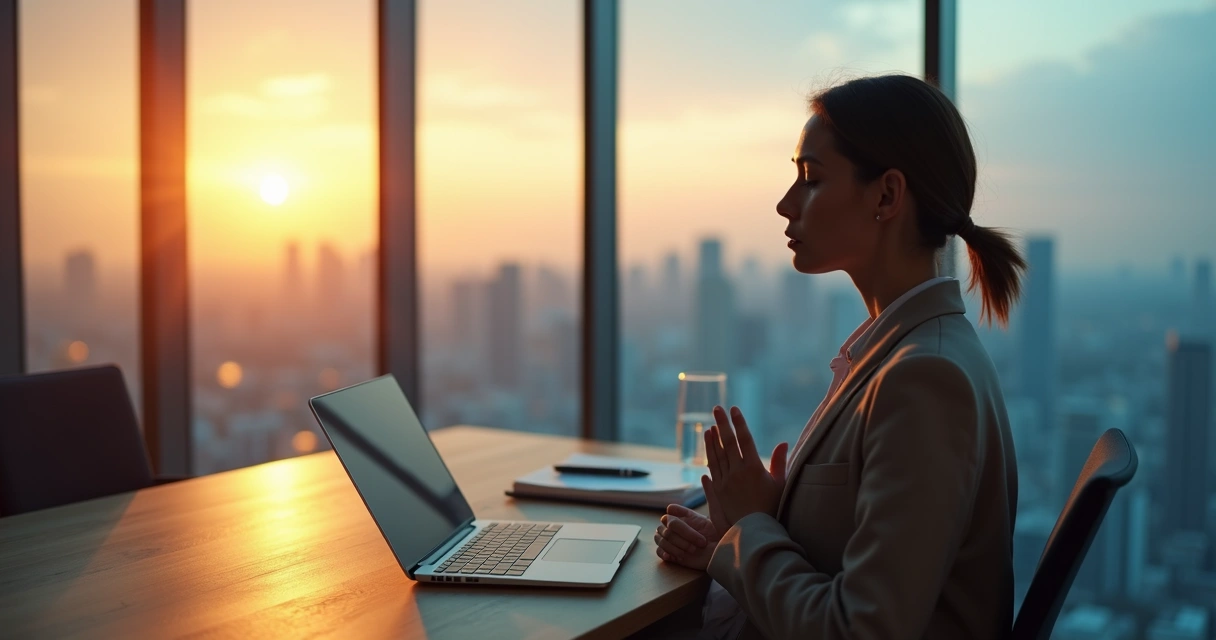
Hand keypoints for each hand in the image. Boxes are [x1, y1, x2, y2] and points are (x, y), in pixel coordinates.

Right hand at [654, 481, 730, 569]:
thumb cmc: (723, 534)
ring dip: (677, 545)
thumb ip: (711, 494)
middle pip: (667, 525)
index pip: (671, 511)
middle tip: (701, 543)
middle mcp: (678, 527)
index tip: (691, 521)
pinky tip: (677, 556)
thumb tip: (705, 475)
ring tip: (692, 551)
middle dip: (684, 534)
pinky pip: (659, 551)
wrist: (724, 556)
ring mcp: (674, 540)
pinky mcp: (671, 554)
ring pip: (661, 537)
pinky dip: (666, 553)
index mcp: (687, 517)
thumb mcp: (718, 512)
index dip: (677, 515)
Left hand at [704, 405, 788, 528]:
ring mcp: (725, 480)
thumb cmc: (773, 507)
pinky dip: (709, 452)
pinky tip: (708, 443)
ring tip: (711, 424)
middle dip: (722, 423)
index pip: (745, 439)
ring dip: (713, 437)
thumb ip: (780, 462)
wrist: (755, 530)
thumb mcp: (780, 484)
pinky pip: (712, 466)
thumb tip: (783, 442)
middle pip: (727, 442)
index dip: (739, 423)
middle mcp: (737, 472)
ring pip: (717, 453)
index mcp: (754, 468)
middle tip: (717, 408)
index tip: (734, 409)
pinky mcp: (718, 489)